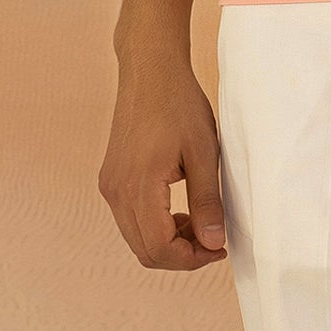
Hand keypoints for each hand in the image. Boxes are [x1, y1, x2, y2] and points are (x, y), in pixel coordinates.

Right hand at [100, 52, 229, 269]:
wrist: (150, 71)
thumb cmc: (180, 105)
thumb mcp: (204, 154)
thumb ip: (207, 202)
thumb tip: (214, 243)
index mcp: (139, 186)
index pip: (159, 248)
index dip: (191, 259)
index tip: (219, 247)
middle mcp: (116, 191)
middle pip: (145, 251)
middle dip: (181, 255)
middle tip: (214, 239)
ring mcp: (110, 186)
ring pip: (136, 239)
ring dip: (169, 242)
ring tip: (200, 222)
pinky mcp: (111, 180)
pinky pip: (130, 220)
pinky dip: (156, 227)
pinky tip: (180, 210)